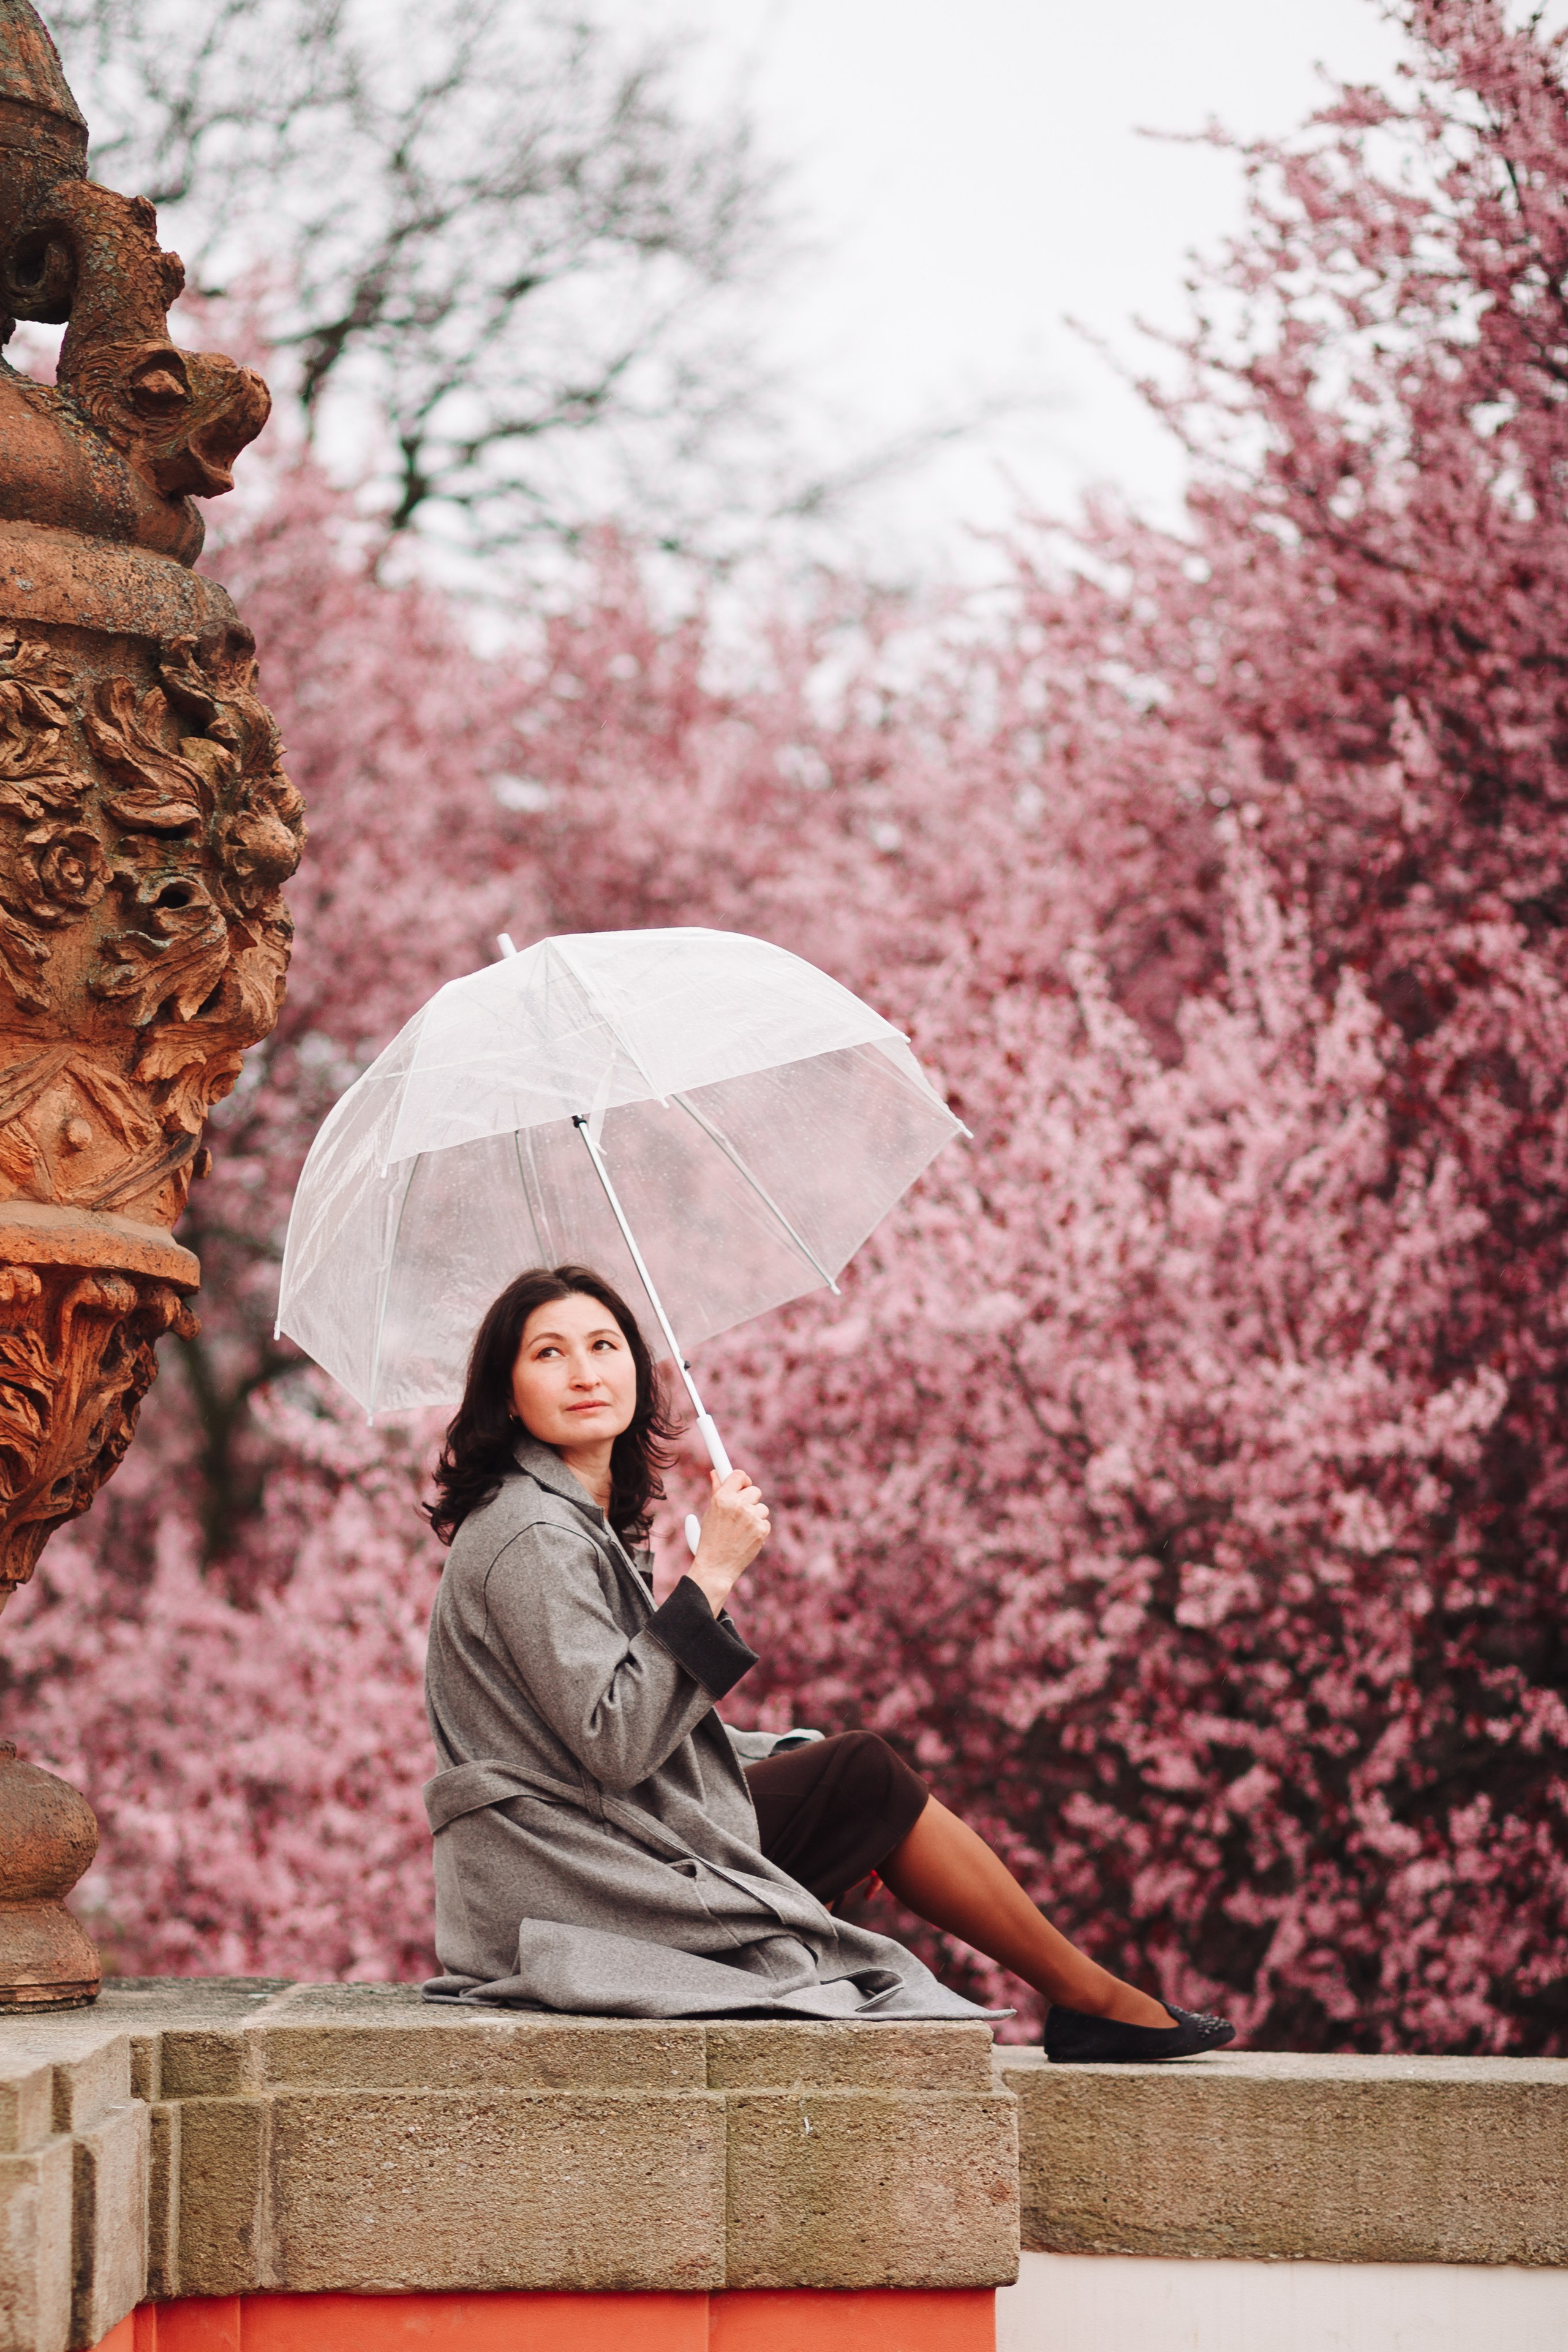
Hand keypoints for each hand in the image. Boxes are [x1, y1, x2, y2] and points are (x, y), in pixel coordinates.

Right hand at [688, 1467, 769, 1613]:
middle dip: (750, 1499)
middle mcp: (737, 1505)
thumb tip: (715, 1473)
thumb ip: (717, 1491)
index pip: (739, 1475)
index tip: (743, 1484)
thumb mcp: (710, 1513)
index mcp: (722, 1498)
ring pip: (762, 1508)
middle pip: (754, 1490)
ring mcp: (751, 1517)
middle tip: (742, 1511)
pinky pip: (765, 1522)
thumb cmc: (709, 1540)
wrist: (716, 1567)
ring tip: (741, 1530)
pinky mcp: (761, 1530)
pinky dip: (759, 1530)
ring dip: (755, 1516)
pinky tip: (746, 1539)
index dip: (743, 1480)